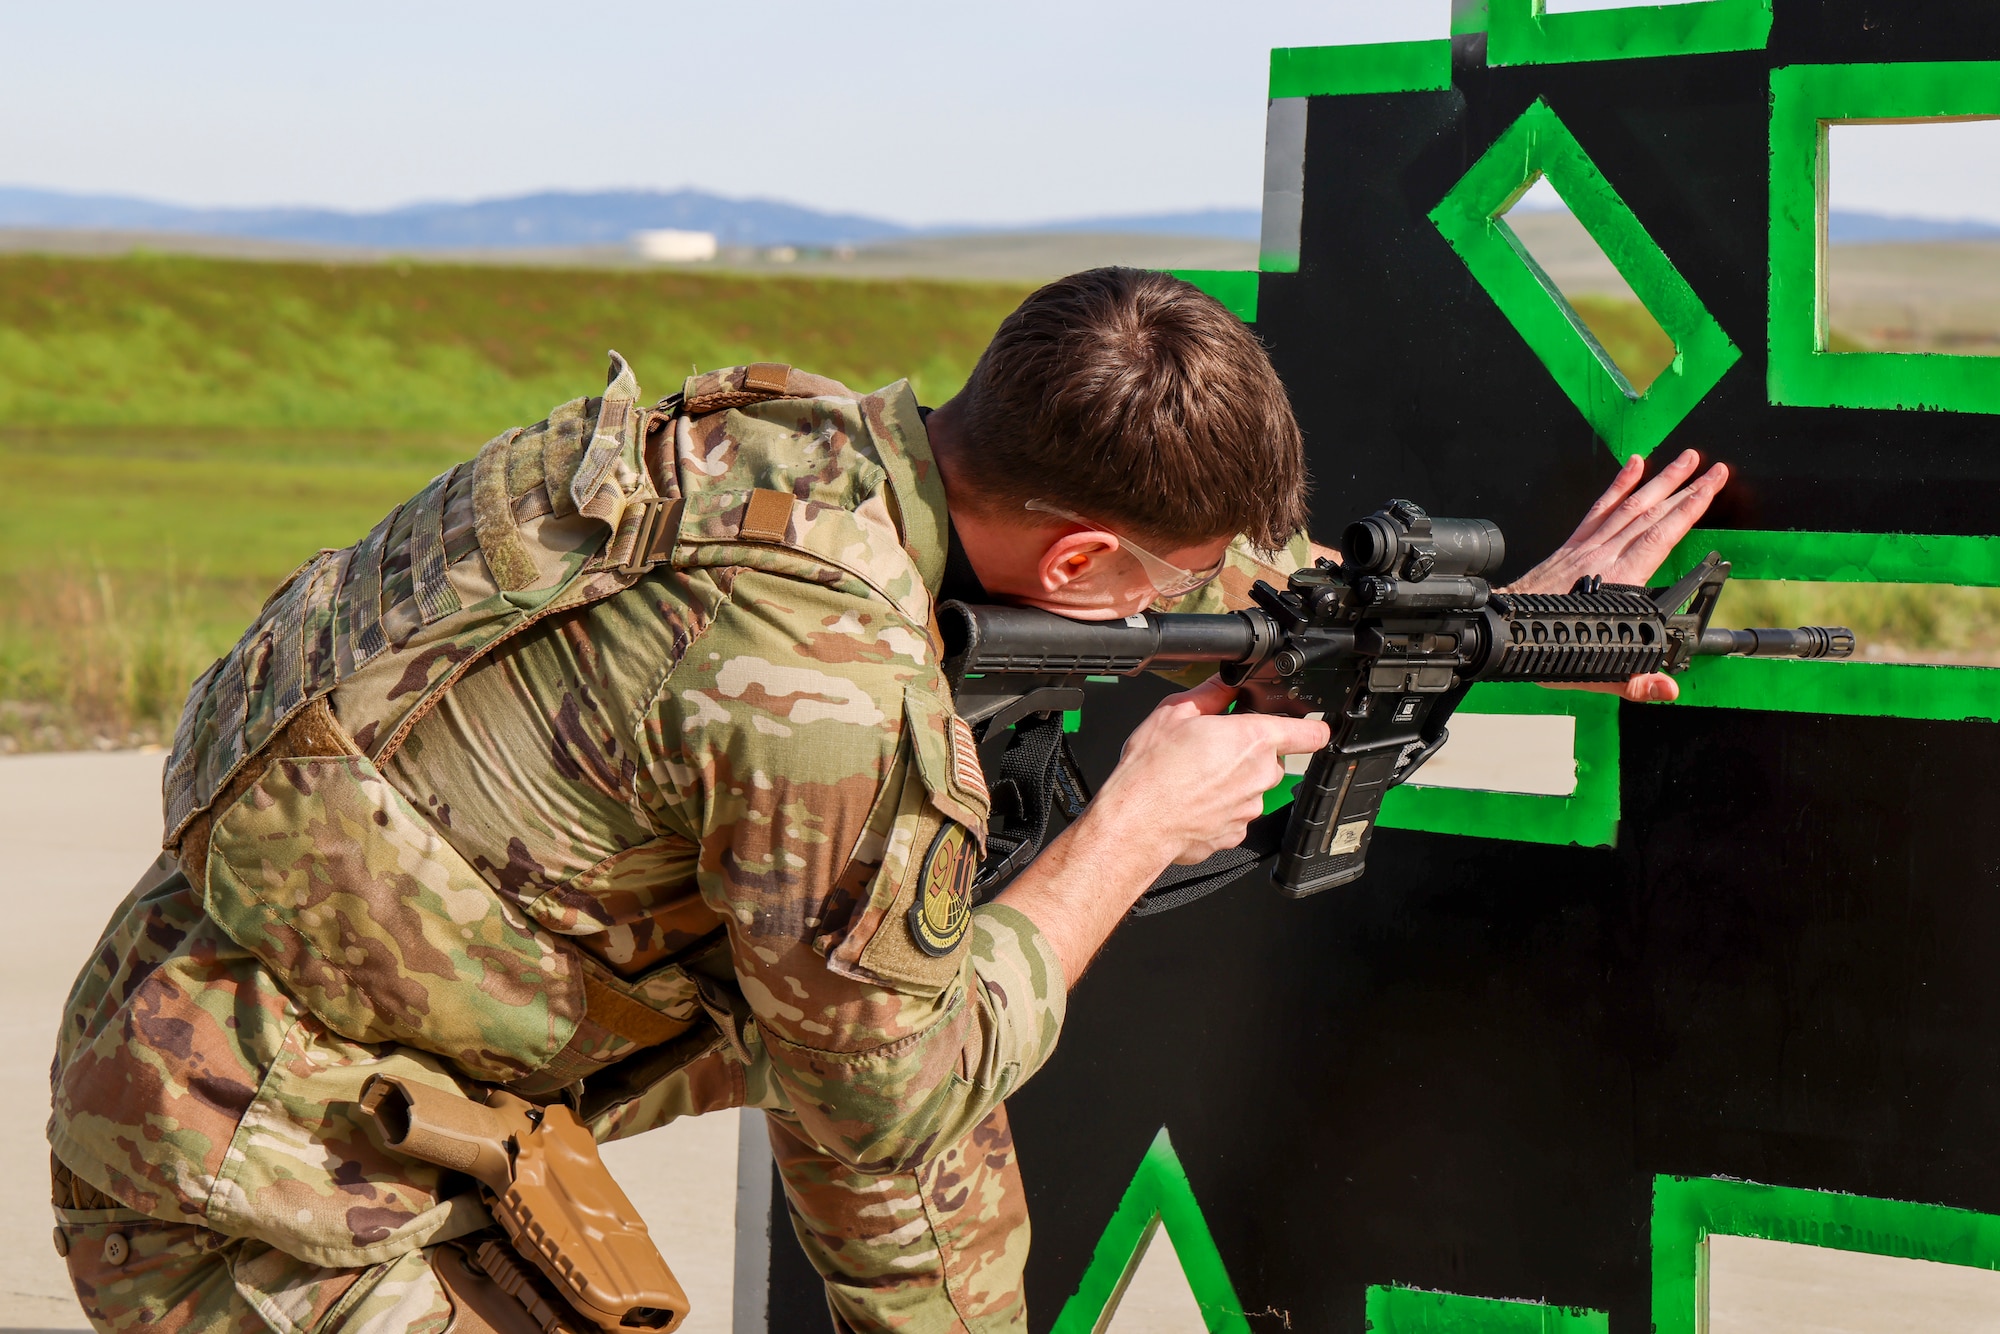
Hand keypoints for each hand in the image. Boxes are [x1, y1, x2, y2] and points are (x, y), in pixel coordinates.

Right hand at [1094, 676, 1329, 864]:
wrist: (1138, 821)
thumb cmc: (1153, 770)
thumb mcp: (1176, 711)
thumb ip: (1212, 692)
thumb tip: (1227, 682)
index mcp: (1253, 739)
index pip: (1311, 733)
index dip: (1310, 727)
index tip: (1302, 727)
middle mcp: (1260, 775)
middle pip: (1272, 759)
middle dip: (1249, 753)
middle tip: (1212, 749)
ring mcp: (1250, 807)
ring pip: (1252, 788)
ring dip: (1233, 782)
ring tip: (1194, 778)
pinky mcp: (1236, 833)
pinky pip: (1235, 814)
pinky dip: (1219, 808)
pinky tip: (1192, 800)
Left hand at [1509, 449, 1728, 704]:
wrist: (1502, 627)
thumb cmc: (1542, 644)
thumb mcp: (1591, 671)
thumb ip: (1631, 680)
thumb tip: (1665, 689)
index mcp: (1614, 580)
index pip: (1660, 535)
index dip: (1688, 508)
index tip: (1711, 485)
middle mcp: (1601, 556)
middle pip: (1649, 513)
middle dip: (1683, 487)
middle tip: (1711, 465)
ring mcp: (1585, 547)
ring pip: (1628, 506)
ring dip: (1658, 480)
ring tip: (1683, 458)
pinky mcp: (1572, 545)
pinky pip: (1599, 509)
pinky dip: (1618, 486)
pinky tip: (1633, 467)